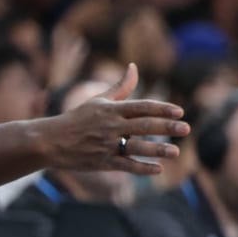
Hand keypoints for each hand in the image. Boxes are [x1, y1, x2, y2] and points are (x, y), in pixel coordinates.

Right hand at [39, 64, 188, 175]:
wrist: (50, 141)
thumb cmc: (77, 118)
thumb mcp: (98, 100)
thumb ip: (121, 87)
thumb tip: (134, 67)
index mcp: (111, 110)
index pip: (141, 107)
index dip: (161, 109)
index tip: (179, 111)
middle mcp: (110, 126)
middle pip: (143, 126)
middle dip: (166, 128)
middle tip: (187, 129)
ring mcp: (106, 145)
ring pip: (136, 148)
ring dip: (157, 150)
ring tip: (176, 151)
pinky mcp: (102, 162)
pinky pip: (125, 166)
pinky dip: (142, 168)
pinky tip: (158, 169)